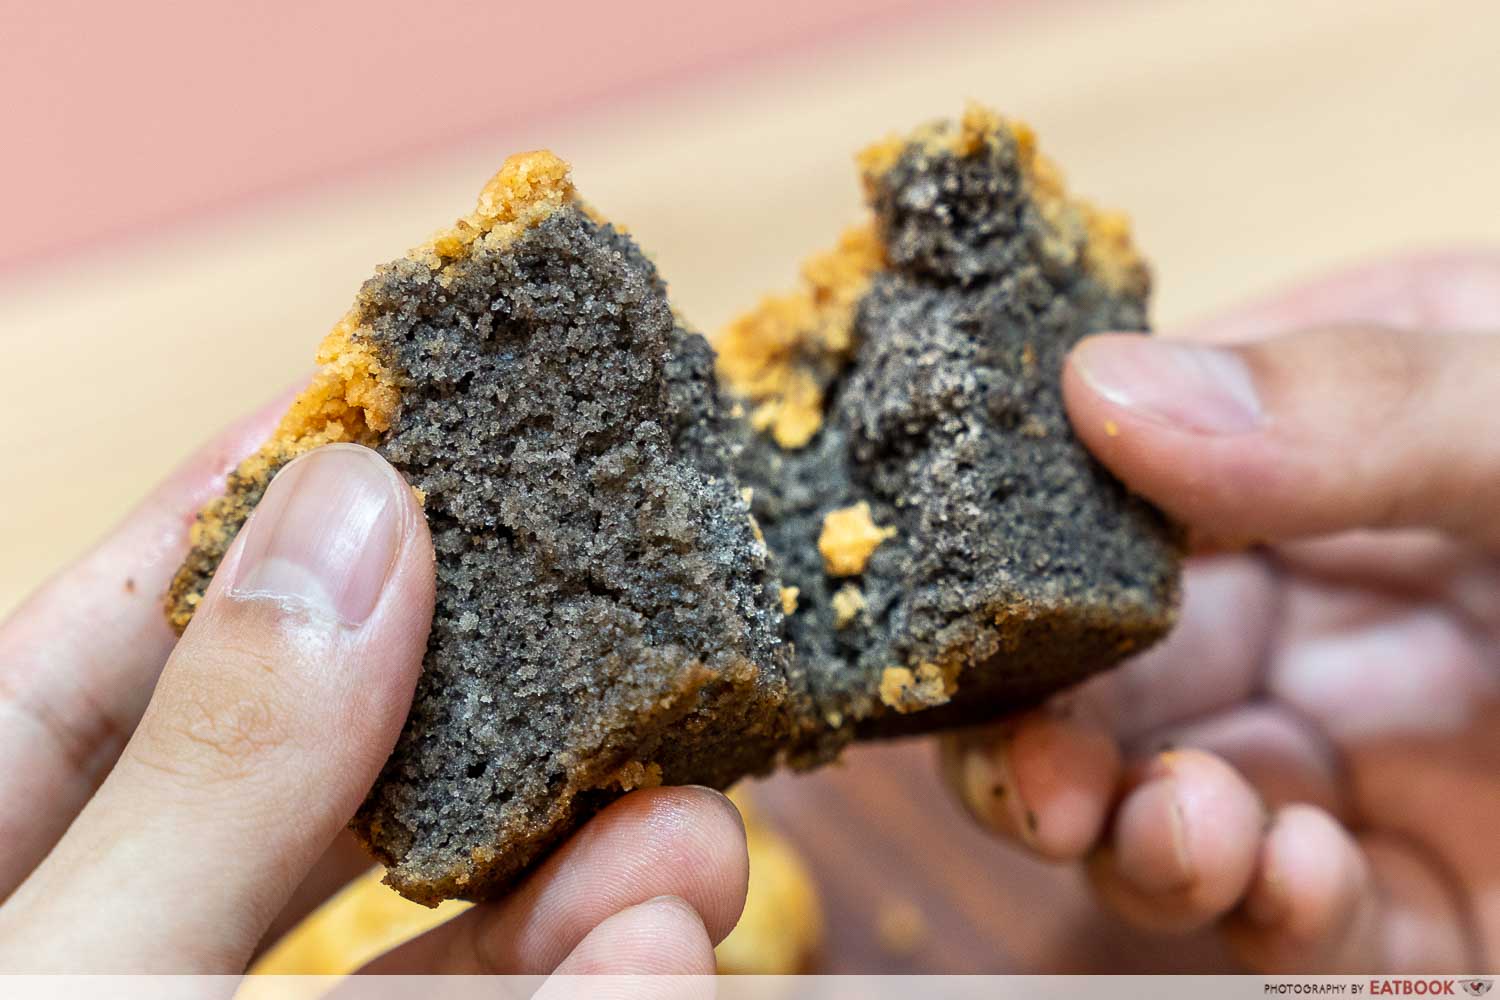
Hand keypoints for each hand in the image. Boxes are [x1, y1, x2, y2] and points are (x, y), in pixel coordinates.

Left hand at [0, 404, 745, 972]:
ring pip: (424, 932)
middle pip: (312, 779)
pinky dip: (573, 996)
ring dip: (578, 884)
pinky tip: (656, 957)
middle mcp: (118, 934)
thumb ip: (206, 775)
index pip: (103, 647)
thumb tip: (360, 512)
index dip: (250, 520)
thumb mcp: (69, 978)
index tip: (390, 415)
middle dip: (487, 715)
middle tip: (619, 636)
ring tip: (694, 845)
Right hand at [943, 252, 1499, 971]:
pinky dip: (1248, 905)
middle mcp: (1332, 590)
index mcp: (1345, 433)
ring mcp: (1365, 747)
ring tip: (1183, 827)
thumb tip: (1099, 387)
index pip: (1127, 467)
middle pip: (1113, 659)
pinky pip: (1281, 908)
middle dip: (1050, 722)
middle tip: (1032, 769)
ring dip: (1134, 824)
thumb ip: (1362, 405)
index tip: (967, 591)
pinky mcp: (1407, 893)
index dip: (1032, 531)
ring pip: (1162, 792)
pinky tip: (1277, 870)